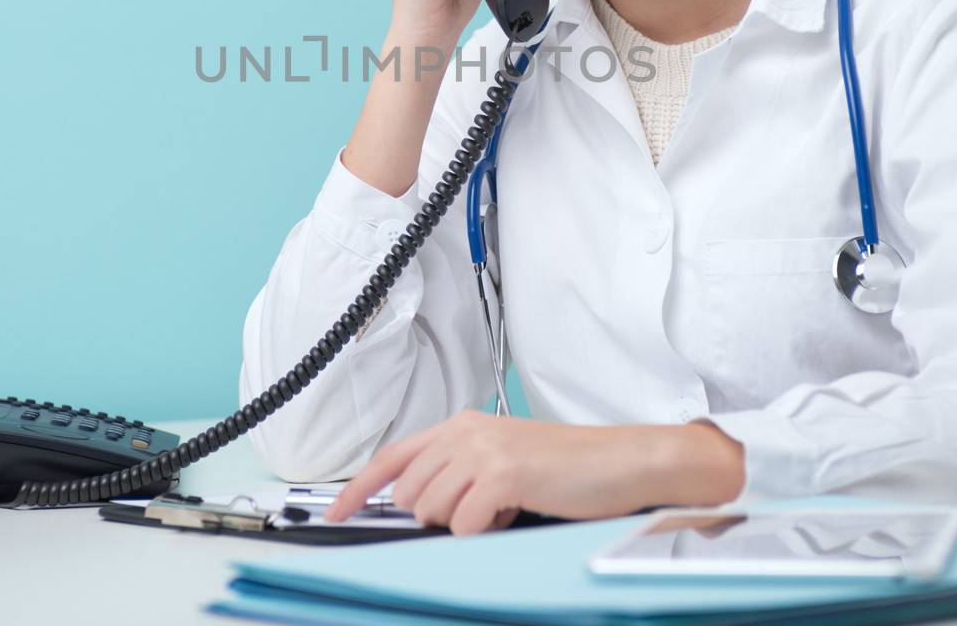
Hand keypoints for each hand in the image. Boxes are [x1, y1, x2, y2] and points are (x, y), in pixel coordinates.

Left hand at [323, 410, 745, 535]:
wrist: (622, 462)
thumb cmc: (568, 469)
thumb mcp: (504, 462)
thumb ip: (460, 474)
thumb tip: (420, 507)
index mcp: (462, 425)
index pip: (393, 457)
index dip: (358, 489)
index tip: (334, 514)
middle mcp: (466, 431)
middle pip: (410, 493)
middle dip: (437, 516)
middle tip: (483, 511)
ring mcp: (483, 450)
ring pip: (433, 511)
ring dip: (464, 524)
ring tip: (505, 509)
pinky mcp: (503, 474)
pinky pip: (465, 525)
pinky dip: (486, 532)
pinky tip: (516, 513)